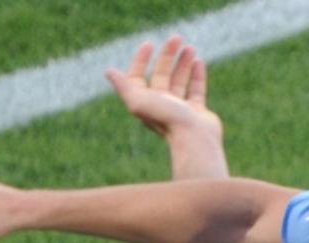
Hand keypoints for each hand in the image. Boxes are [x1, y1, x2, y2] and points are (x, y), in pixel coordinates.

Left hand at [105, 35, 221, 143]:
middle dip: (168, 55)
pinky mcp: (197, 112)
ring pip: (180, 80)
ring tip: (190, 47)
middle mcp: (161, 104)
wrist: (194, 139)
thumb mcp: (139, 101)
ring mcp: (180, 108)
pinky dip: (197, 75)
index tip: (149, 44)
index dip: (141, 59)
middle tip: (176, 38)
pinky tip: (199, 61)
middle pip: (162, 74)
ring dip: (183, 62)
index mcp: (145, 102)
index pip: (138, 76)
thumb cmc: (167, 119)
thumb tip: (108, 71)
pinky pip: (196, 89)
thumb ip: (124, 86)